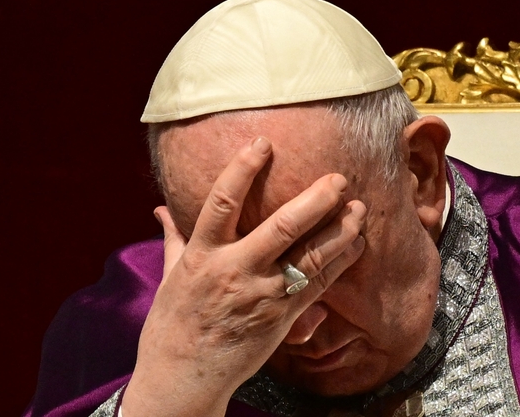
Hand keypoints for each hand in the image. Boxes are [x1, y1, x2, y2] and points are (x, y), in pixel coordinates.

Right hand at [122, 136, 366, 416]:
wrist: (183, 376)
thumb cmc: (173, 323)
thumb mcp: (168, 276)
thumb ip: (174, 238)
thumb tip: (161, 208)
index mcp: (202, 255)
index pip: (222, 203)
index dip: (242, 169)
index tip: (263, 143)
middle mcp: (234, 271)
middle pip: (281, 227)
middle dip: (315, 199)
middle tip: (338, 178)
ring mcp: (262, 296)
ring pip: (309, 257)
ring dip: (339, 230)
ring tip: (359, 207)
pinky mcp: (281, 318)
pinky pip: (317, 286)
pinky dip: (340, 262)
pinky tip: (356, 243)